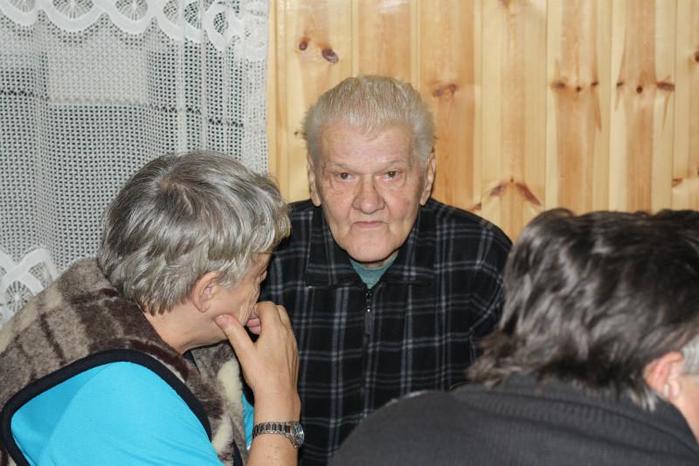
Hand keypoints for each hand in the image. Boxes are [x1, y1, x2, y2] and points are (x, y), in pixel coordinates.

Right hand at [215, 301, 299, 419]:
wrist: (279, 395)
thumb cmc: (261, 374)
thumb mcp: (244, 352)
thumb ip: (234, 331)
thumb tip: (222, 316)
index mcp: (275, 329)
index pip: (267, 306)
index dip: (255, 309)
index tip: (245, 321)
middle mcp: (287, 332)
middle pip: (278, 310)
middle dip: (263, 314)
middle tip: (250, 327)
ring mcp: (292, 342)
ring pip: (283, 322)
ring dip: (270, 323)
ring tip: (255, 337)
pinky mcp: (294, 351)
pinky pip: (287, 334)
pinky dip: (276, 334)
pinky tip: (265, 348)